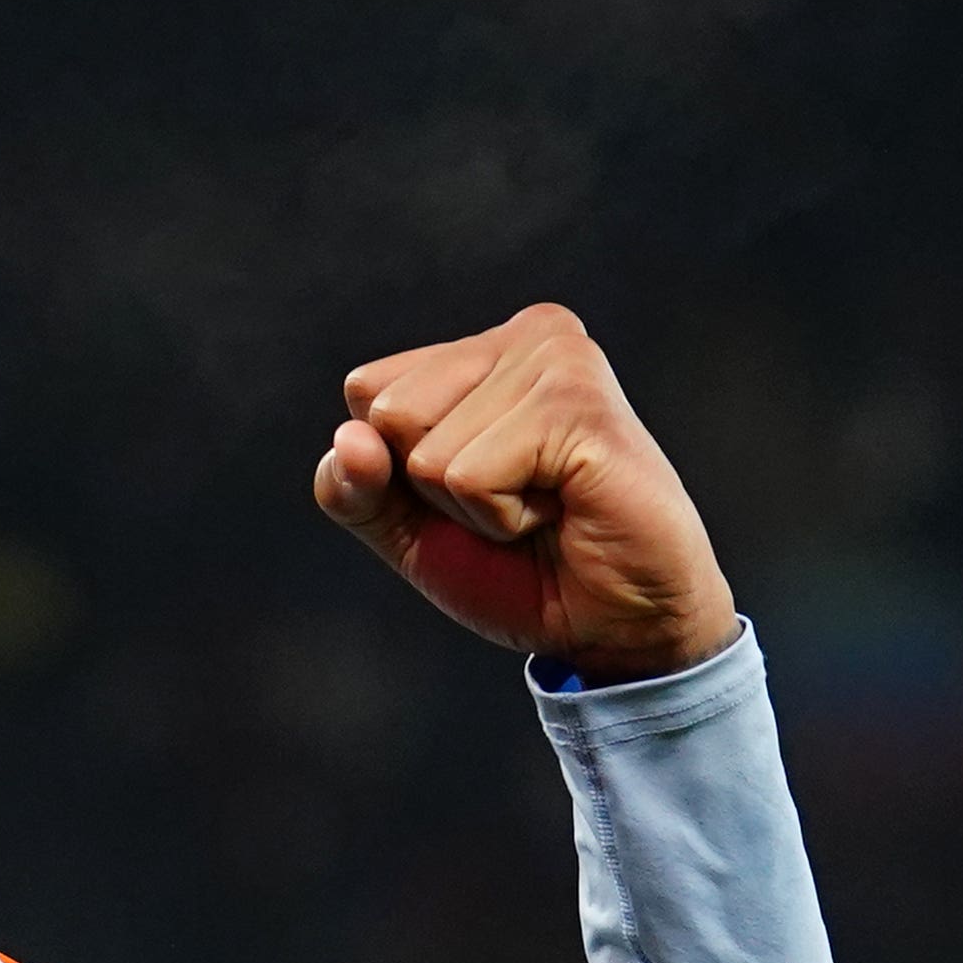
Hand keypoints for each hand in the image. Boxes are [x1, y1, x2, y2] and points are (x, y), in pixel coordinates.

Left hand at [313, 303, 738, 683]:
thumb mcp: (410, 531)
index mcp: (484, 350)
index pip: (365, 391)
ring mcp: (558, 361)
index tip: (475, 491)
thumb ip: (354, 487)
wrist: (614, 626)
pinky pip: (470, 476)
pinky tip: (561, 509)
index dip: (397, 470)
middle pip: (387, 414)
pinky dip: (502, 519)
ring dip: (476, 509)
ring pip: (428, 453)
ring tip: (544, 508)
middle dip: (434, 488)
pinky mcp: (579, 404)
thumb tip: (349, 440)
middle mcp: (526, 336)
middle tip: (516, 503)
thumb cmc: (524, 569)